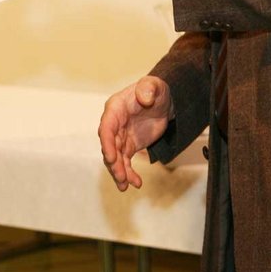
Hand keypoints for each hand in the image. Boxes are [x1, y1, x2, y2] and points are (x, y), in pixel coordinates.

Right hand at [98, 76, 171, 190]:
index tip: (110, 157)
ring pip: (115, 157)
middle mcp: (114, 124)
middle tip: (121, 177)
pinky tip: (136, 183)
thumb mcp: (154, 85)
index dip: (107, 143)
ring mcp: (120, 137)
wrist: (163, 101)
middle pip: (109, 146)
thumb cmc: (155, 90)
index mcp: (115, 109)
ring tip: (126, 186)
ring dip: (119, 172)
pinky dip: (129, 173)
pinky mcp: (129, 146)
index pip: (107, 127)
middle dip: (113, 163)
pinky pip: (125, 162)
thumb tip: (145, 97)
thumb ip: (148, 88)